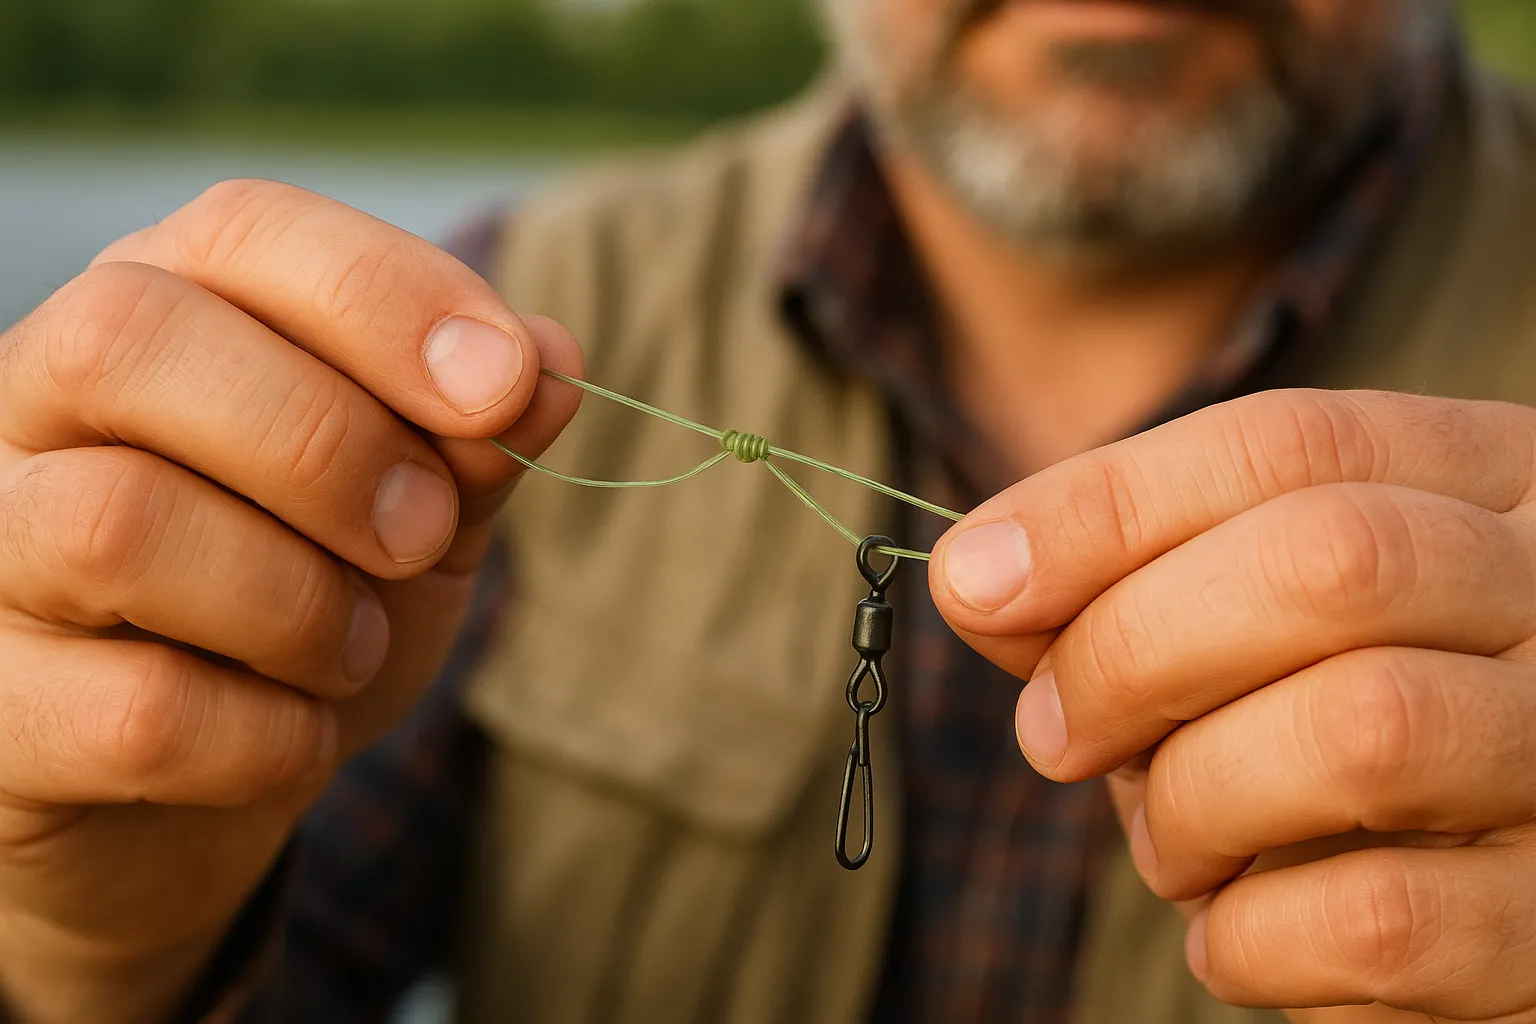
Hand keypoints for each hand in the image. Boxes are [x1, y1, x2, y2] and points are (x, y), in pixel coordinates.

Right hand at [0, 181, 581, 1022]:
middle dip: (329, 444)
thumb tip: (552, 364)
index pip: (243, 233)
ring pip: (115, 523)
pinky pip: (133, 713)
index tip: (508, 385)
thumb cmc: (303, 620)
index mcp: (157, 321)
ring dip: (299, 604)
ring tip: (350, 647)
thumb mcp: (416, 518)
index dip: (388, 295)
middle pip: (132, 338)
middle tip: (421, 535)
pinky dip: (265, 738)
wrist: (197, 800)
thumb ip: (471, 441)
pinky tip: (291, 738)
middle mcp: (33, 411)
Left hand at [930, 390, 1535, 1022]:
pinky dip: (1253, 936)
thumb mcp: (1262, 626)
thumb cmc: (1360, 725)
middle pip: (1327, 562)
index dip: (1105, 507)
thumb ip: (1133, 587)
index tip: (974, 580)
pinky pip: (1380, 919)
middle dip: (1133, 649)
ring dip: (1193, 801)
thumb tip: (978, 580)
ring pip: (1359, 732)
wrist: (1522, 880)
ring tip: (1170, 846)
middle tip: (1053, 734)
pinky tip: (1236, 934)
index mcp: (1489, 485)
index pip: (1289, 446)